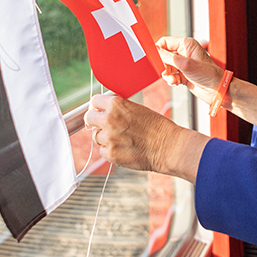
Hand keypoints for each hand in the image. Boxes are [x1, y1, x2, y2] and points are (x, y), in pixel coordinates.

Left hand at [84, 94, 206, 182]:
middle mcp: (109, 120)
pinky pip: (102, 150)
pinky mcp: (110, 154)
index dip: (97, 106)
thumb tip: (104, 109)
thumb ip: (119, 108)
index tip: (99, 110)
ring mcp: (108, 138)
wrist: (168, 146)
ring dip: (105, 137)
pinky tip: (124, 148)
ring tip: (122, 138)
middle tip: (104, 125)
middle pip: (89, 118)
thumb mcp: (137, 109)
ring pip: (96, 136)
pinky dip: (110, 150)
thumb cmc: (157, 126)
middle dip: (95, 121)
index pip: (94, 101)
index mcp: (116, 105)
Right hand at [156, 37, 224, 104]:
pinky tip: (176, 83)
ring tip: (173, 80)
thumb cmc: (208, 74)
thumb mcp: (185, 64)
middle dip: (163, 65)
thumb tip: (154, 51)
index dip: (158, 50)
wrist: (217, 90)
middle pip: (164, 55)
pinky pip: (171, 75)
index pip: (165, 42)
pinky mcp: (184, 74)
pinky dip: (171, 80)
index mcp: (186, 44)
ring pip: (166, 67)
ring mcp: (184, 64)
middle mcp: (185, 53)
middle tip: (165, 72)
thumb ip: (168, 57)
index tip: (154, 59)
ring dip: (167, 75)